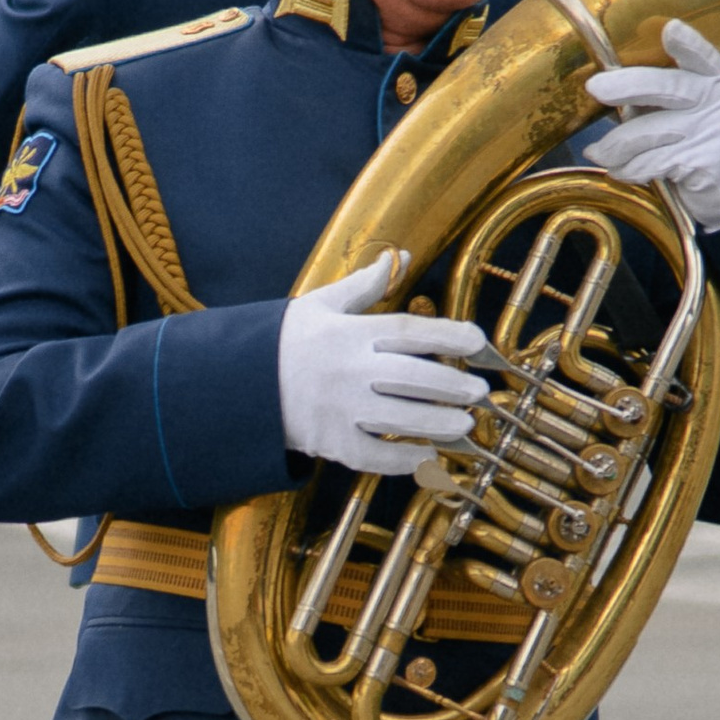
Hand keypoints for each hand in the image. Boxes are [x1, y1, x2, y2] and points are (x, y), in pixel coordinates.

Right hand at [277, 253, 492, 473]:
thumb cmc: (287, 341)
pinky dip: (403, 460)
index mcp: (349, 333)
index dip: (447, 335)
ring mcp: (339, 409)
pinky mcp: (330, 443)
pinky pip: (374, 455)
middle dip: (451, 385)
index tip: (477, 341)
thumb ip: (365, 286)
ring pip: (399, 419)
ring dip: (437, 423)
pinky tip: (428, 457)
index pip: (407, 332)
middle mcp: (348, 371)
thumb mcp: (322, 305)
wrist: (239, 384)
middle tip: (480, 393)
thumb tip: (401, 259)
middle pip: (411, 378)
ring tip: (464, 423)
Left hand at [577, 21, 719, 229]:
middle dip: (627, 86)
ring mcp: (713, 134)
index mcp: (715, 82)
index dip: (687, 43)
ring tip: (599, 152)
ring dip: (614, 146)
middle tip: (594, 87)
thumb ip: (661, 98)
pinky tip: (620, 171)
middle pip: (669, 87)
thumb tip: (607, 91)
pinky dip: (628, 169)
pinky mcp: (703, 165)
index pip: (703, 57)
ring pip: (648, 132)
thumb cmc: (702, 144)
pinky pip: (650, 163)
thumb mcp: (693, 113)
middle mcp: (718, 102)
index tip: (670, 28)